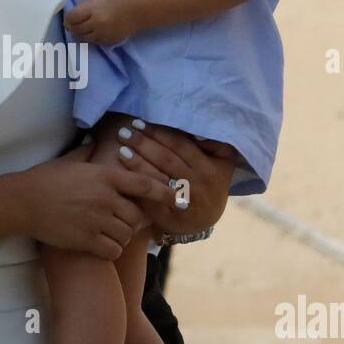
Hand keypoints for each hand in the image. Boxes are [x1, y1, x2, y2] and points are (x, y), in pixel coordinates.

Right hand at [16, 140, 177, 259]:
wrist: (22, 202)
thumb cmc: (44, 179)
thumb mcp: (69, 160)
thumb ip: (86, 152)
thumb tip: (94, 140)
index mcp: (105, 176)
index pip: (145, 185)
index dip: (165, 192)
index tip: (178, 198)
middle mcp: (105, 198)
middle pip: (137, 216)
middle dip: (134, 222)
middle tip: (123, 223)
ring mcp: (96, 220)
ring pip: (126, 234)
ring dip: (122, 237)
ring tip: (111, 234)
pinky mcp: (86, 239)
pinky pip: (112, 250)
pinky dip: (111, 250)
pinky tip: (102, 246)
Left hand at [64, 0, 139, 44]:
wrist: (136, 10)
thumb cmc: (115, 0)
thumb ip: (83, 6)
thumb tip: (70, 17)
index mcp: (92, 9)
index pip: (71, 18)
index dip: (67, 18)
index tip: (69, 17)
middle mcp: (96, 23)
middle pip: (75, 29)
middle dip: (72, 27)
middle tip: (73, 24)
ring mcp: (102, 34)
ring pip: (83, 38)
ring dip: (80, 33)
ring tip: (83, 27)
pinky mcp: (107, 42)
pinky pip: (93, 42)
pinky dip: (90, 37)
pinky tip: (93, 31)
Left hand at [110, 118, 237, 233]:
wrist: (205, 220)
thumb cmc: (209, 183)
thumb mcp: (222, 163)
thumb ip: (215, 144)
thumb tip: (195, 130)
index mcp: (209, 168)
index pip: (180, 145)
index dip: (159, 133)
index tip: (139, 123)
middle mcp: (197, 185)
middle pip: (166, 159)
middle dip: (143, 144)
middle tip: (124, 132)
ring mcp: (183, 201)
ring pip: (157, 178)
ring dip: (137, 162)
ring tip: (121, 149)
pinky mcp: (169, 216)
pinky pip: (150, 198)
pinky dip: (136, 185)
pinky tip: (122, 174)